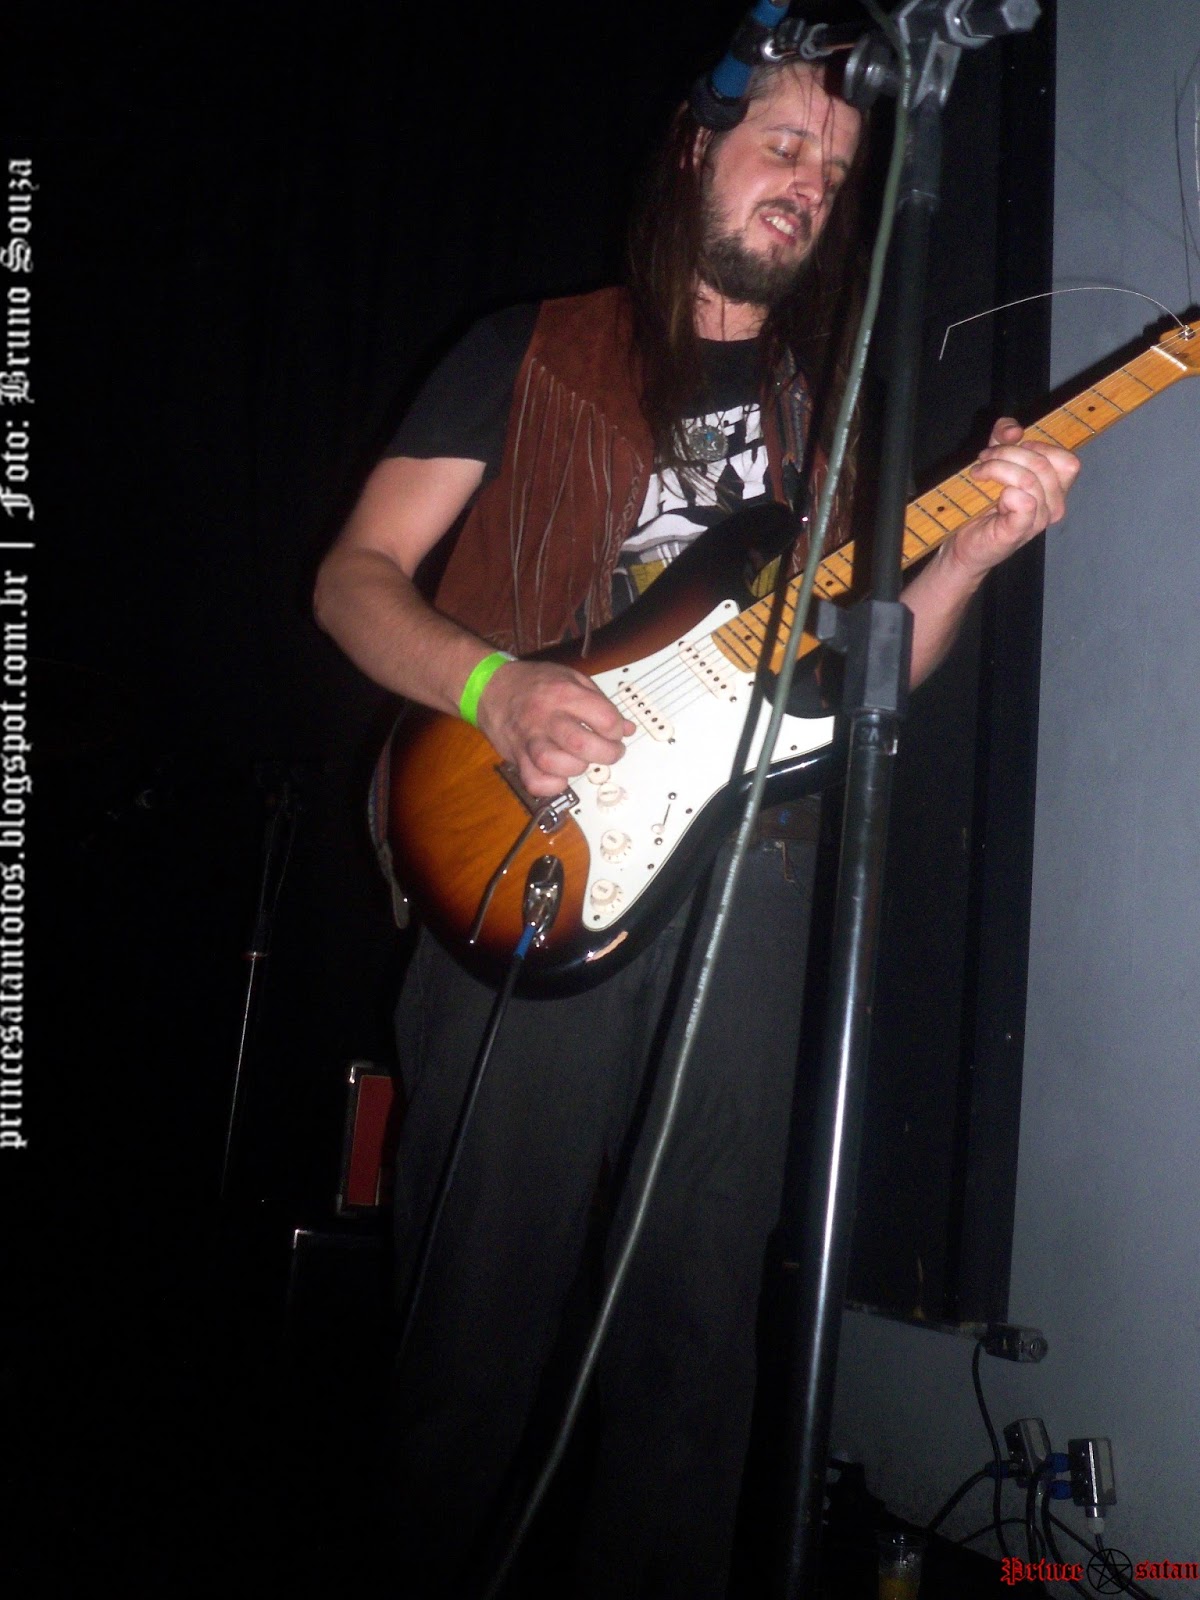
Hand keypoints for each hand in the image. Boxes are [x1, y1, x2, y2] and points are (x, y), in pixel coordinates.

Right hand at [475, 659, 635, 798]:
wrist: (491, 687)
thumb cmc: (534, 683)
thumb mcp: (571, 678)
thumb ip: (600, 703)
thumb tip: (627, 729)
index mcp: (564, 693)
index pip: (604, 718)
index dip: (617, 729)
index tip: (615, 732)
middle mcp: (546, 717)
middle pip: (581, 744)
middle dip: (606, 753)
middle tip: (610, 751)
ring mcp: (530, 739)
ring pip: (555, 764)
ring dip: (577, 767)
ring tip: (582, 760)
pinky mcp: (517, 757)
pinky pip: (535, 782)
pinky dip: (552, 785)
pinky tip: (560, 774)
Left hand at [950, 417, 1080, 580]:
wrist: (964, 540)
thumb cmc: (983, 503)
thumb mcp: (994, 459)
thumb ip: (1003, 436)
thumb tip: (1014, 429)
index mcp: (1055, 489)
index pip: (1067, 461)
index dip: (1040, 446)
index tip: (1011, 447)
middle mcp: (1053, 506)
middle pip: (1042, 464)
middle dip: (1007, 453)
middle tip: (984, 459)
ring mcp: (1038, 521)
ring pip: (1029, 480)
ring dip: (997, 469)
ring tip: (978, 473)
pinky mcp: (1018, 531)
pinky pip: (1025, 503)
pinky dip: (1006, 493)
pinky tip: (992, 496)